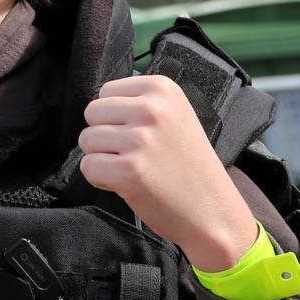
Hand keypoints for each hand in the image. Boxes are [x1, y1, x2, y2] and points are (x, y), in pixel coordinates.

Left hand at [78, 73, 257, 271]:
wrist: (213, 211)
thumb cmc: (191, 167)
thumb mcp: (176, 115)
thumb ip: (141, 102)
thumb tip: (101, 103)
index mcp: (162, 88)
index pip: (107, 91)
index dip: (115, 116)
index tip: (139, 132)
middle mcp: (151, 109)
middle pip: (92, 112)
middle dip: (105, 135)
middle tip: (134, 153)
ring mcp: (139, 139)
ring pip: (86, 139)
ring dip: (103, 158)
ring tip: (134, 168)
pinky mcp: (128, 170)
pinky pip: (88, 166)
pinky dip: (101, 179)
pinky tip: (127, 183)